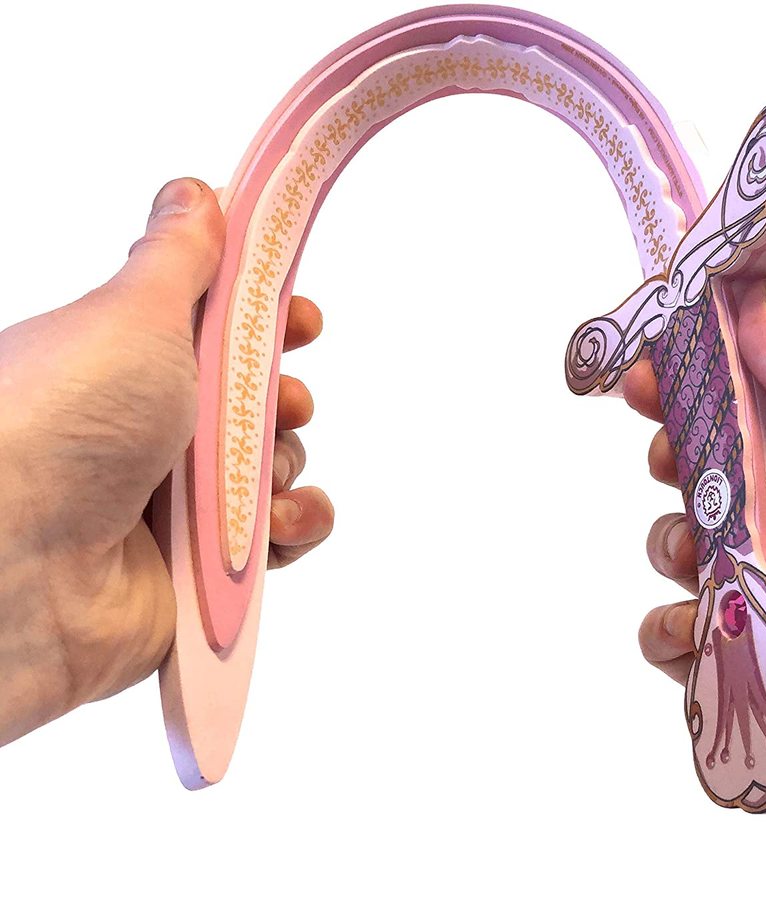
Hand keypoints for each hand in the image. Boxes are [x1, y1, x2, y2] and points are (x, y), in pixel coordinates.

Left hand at [0, 178, 333, 745]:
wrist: (21, 567)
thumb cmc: (63, 422)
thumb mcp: (132, 314)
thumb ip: (178, 256)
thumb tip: (194, 193)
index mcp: (128, 365)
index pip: (217, 334)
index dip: (267, 322)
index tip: (298, 317)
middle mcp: (151, 432)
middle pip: (255, 402)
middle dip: (283, 398)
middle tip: (279, 401)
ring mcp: (178, 503)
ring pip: (274, 469)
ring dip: (285, 466)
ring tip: (255, 478)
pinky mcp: (206, 567)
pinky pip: (281, 536)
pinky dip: (293, 525)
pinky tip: (273, 524)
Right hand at [625, 281, 765, 891]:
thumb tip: (752, 309)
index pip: (763, 412)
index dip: (701, 388)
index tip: (646, 375)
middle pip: (719, 485)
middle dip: (679, 467)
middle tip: (670, 464)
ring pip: (697, 565)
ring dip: (671, 553)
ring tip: (693, 563)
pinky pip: (698, 654)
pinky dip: (676, 641)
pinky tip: (691, 636)